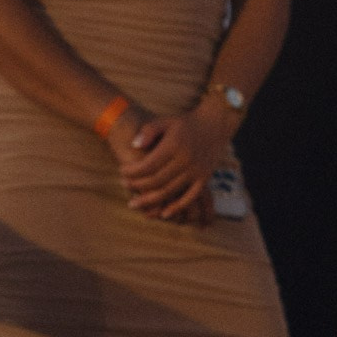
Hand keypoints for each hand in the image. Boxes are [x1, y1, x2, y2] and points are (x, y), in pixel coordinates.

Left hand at [115, 100, 233, 219]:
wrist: (215, 123)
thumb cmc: (184, 123)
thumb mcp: (165, 121)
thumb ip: (148, 131)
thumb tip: (134, 146)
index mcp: (174, 145)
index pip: (148, 165)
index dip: (132, 171)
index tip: (122, 171)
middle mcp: (186, 159)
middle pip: (156, 180)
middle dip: (137, 186)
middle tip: (124, 186)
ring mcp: (196, 171)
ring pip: (169, 191)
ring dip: (150, 200)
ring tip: (134, 203)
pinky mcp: (204, 179)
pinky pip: (190, 198)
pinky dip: (177, 208)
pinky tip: (163, 215)